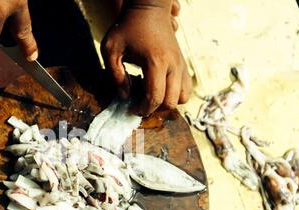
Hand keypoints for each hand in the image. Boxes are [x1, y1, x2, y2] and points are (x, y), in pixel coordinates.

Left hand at [102, 0, 191, 115]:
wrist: (149, 8)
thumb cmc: (127, 27)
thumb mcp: (111, 50)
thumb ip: (116, 75)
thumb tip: (126, 96)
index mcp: (155, 62)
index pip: (155, 97)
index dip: (143, 109)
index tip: (132, 110)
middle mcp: (173, 65)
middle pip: (172, 102)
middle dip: (155, 109)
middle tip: (140, 106)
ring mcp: (181, 64)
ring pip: (184, 97)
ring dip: (168, 103)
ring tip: (152, 99)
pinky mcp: (183, 63)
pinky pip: (187, 87)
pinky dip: (176, 95)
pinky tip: (160, 90)